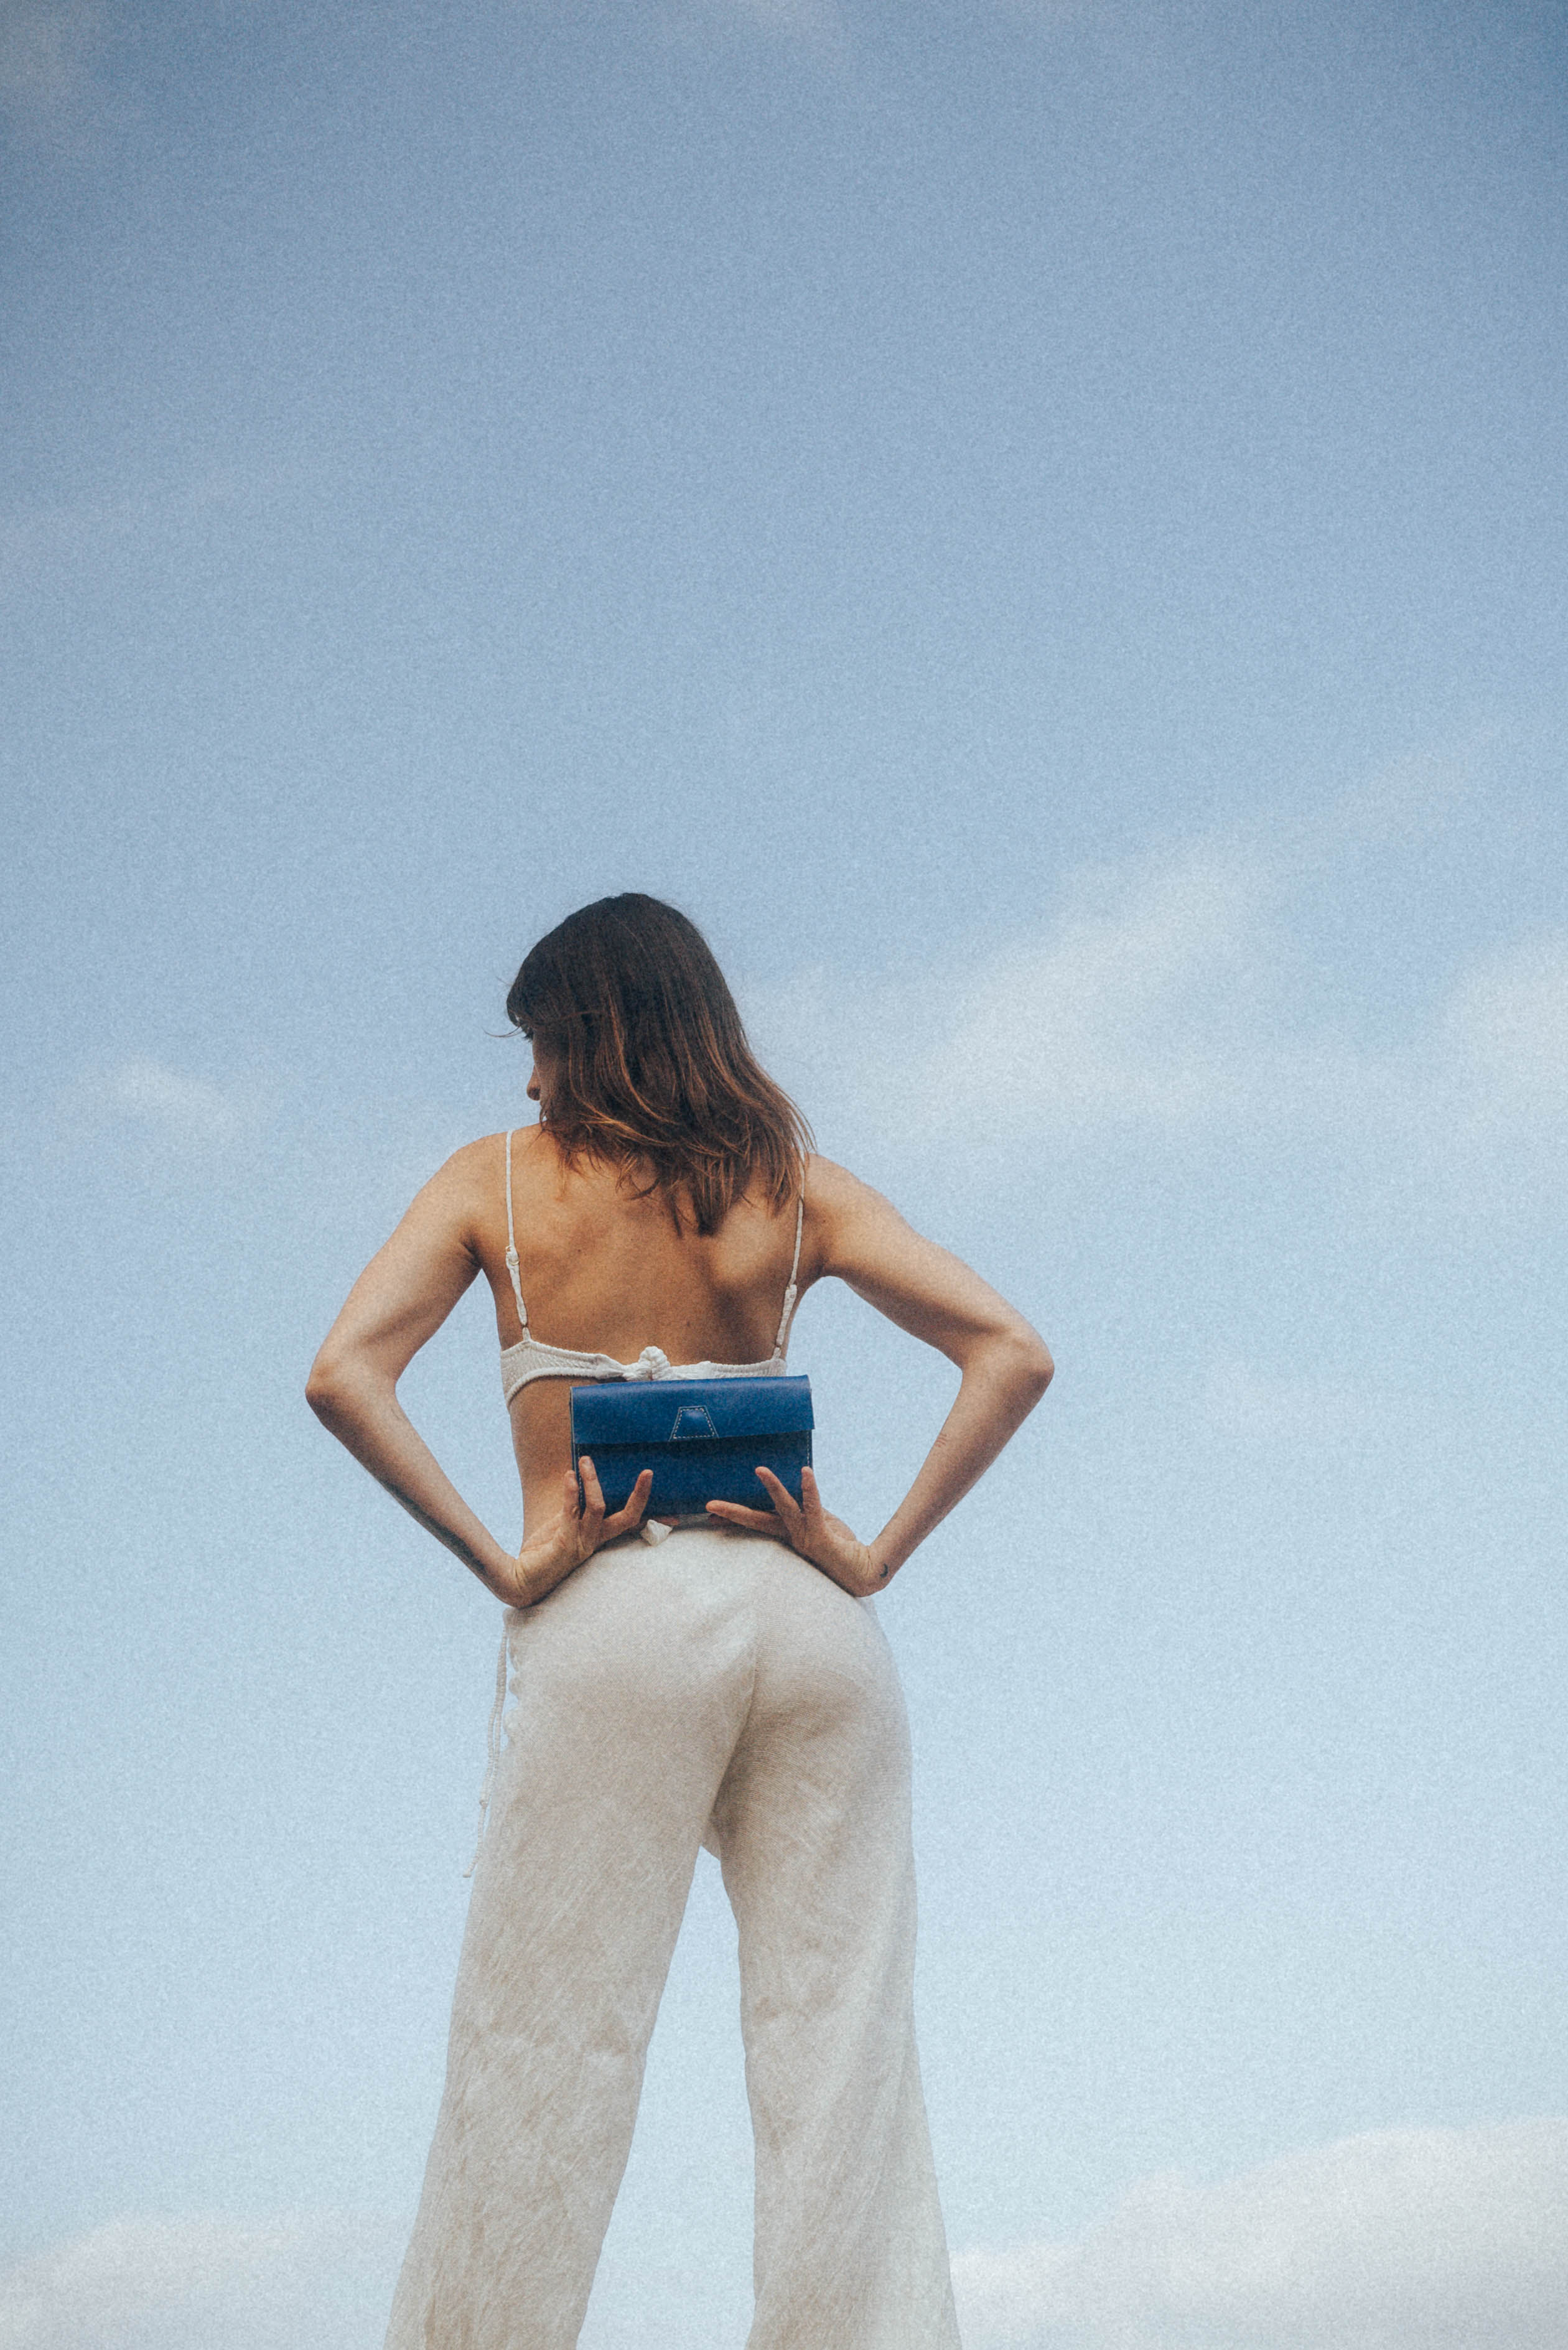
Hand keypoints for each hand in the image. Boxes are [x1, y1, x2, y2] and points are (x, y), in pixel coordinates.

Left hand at [496, 1457, 652, 1607]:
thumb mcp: (564, 1524)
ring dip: (593, 1482)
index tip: (674, 1512)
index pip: (631, 1524)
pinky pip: (571, 1513)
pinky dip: (571, 1491)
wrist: (520, 1580)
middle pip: (627, 1519)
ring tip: (585, 1461)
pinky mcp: (563, 1545)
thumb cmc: (543, 1551)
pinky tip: (569, 1476)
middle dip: (639, 1496)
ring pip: (598, 1508)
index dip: (653, 1516)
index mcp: (598, 1537)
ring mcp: (581, 1544)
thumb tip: (581, 1478)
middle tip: (648, 1473)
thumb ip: (575, 1506)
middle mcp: (594, 1542)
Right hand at [706, 1466, 890, 1597]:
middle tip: (709, 1506)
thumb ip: (808, 1510)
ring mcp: (806, 1538)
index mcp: (789, 1535)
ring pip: (785, 1509)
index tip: (710, 1514)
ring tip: (760, 1469)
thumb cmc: (843, 1547)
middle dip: (733, 1512)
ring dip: (773, 1488)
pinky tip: (805, 1471)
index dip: (734, 1517)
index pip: (756, 1522)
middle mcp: (793, 1537)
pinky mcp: (822, 1536)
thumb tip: (797, 1492)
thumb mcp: (821, 1524)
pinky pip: (814, 1508)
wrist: (865, 1571)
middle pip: (758, 1521)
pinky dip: (809, 1489)